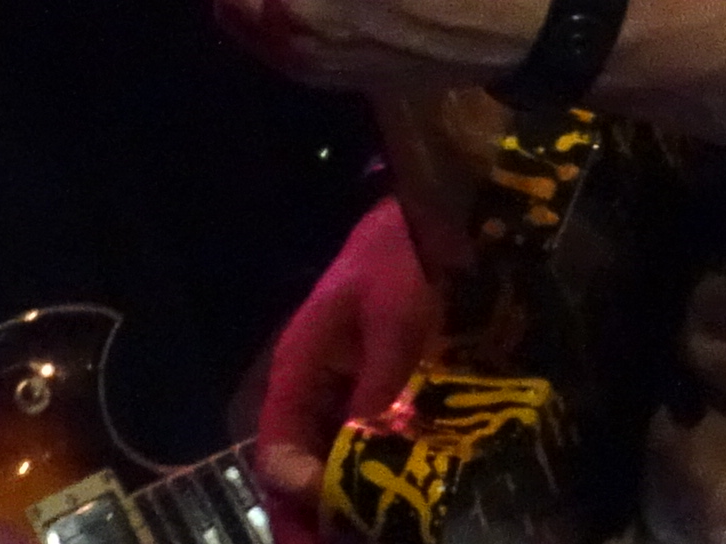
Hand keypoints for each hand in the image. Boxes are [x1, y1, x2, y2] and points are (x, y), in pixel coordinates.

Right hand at [244, 198, 434, 543]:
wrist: (447, 214)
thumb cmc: (412, 258)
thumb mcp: (393, 322)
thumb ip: (372, 390)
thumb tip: (348, 461)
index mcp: (301, 364)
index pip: (278, 446)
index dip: (293, 495)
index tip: (322, 532)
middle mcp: (317, 383)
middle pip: (301, 463)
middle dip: (316, 511)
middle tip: (347, 543)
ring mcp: (350, 388)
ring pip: (335, 459)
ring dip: (348, 501)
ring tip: (377, 531)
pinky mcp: (385, 390)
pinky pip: (370, 442)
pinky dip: (378, 476)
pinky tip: (402, 503)